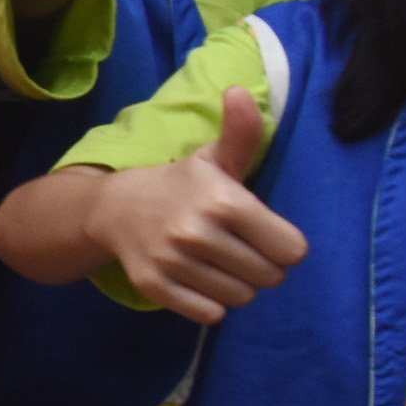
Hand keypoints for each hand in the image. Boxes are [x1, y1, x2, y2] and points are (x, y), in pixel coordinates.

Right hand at [87, 85, 306, 323]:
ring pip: (240, 298)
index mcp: (224, 201)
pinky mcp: (154, 286)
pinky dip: (211, 303)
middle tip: (239, 249)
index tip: (262, 233)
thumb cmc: (181, 184)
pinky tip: (199, 279)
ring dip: (236, 285)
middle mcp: (197, 233)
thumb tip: (240, 91)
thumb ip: (241, 133)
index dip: (283, 244)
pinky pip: (209, 314)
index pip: (291, 250)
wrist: (114, 208)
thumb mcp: (214, 158)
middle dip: (262, 267)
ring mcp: (173, 262)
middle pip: (270, 277)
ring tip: (218, 263)